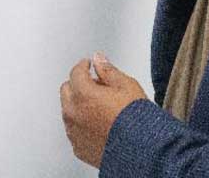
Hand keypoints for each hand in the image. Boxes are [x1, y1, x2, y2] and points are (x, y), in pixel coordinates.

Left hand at [59, 51, 148, 167]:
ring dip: (78, 105)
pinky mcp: (79, 147)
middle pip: (66, 90)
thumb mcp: (127, 86)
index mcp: (83, 94)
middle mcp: (74, 113)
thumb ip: (108, 70)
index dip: (83, 65)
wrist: (142, 150)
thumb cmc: (136, 119)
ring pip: (68, 111)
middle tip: (93, 84)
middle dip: (77, 84)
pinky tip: (97, 124)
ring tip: (99, 106)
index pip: (76, 72)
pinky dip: (82, 124)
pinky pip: (74, 130)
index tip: (88, 65)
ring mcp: (74, 132)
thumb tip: (98, 59)